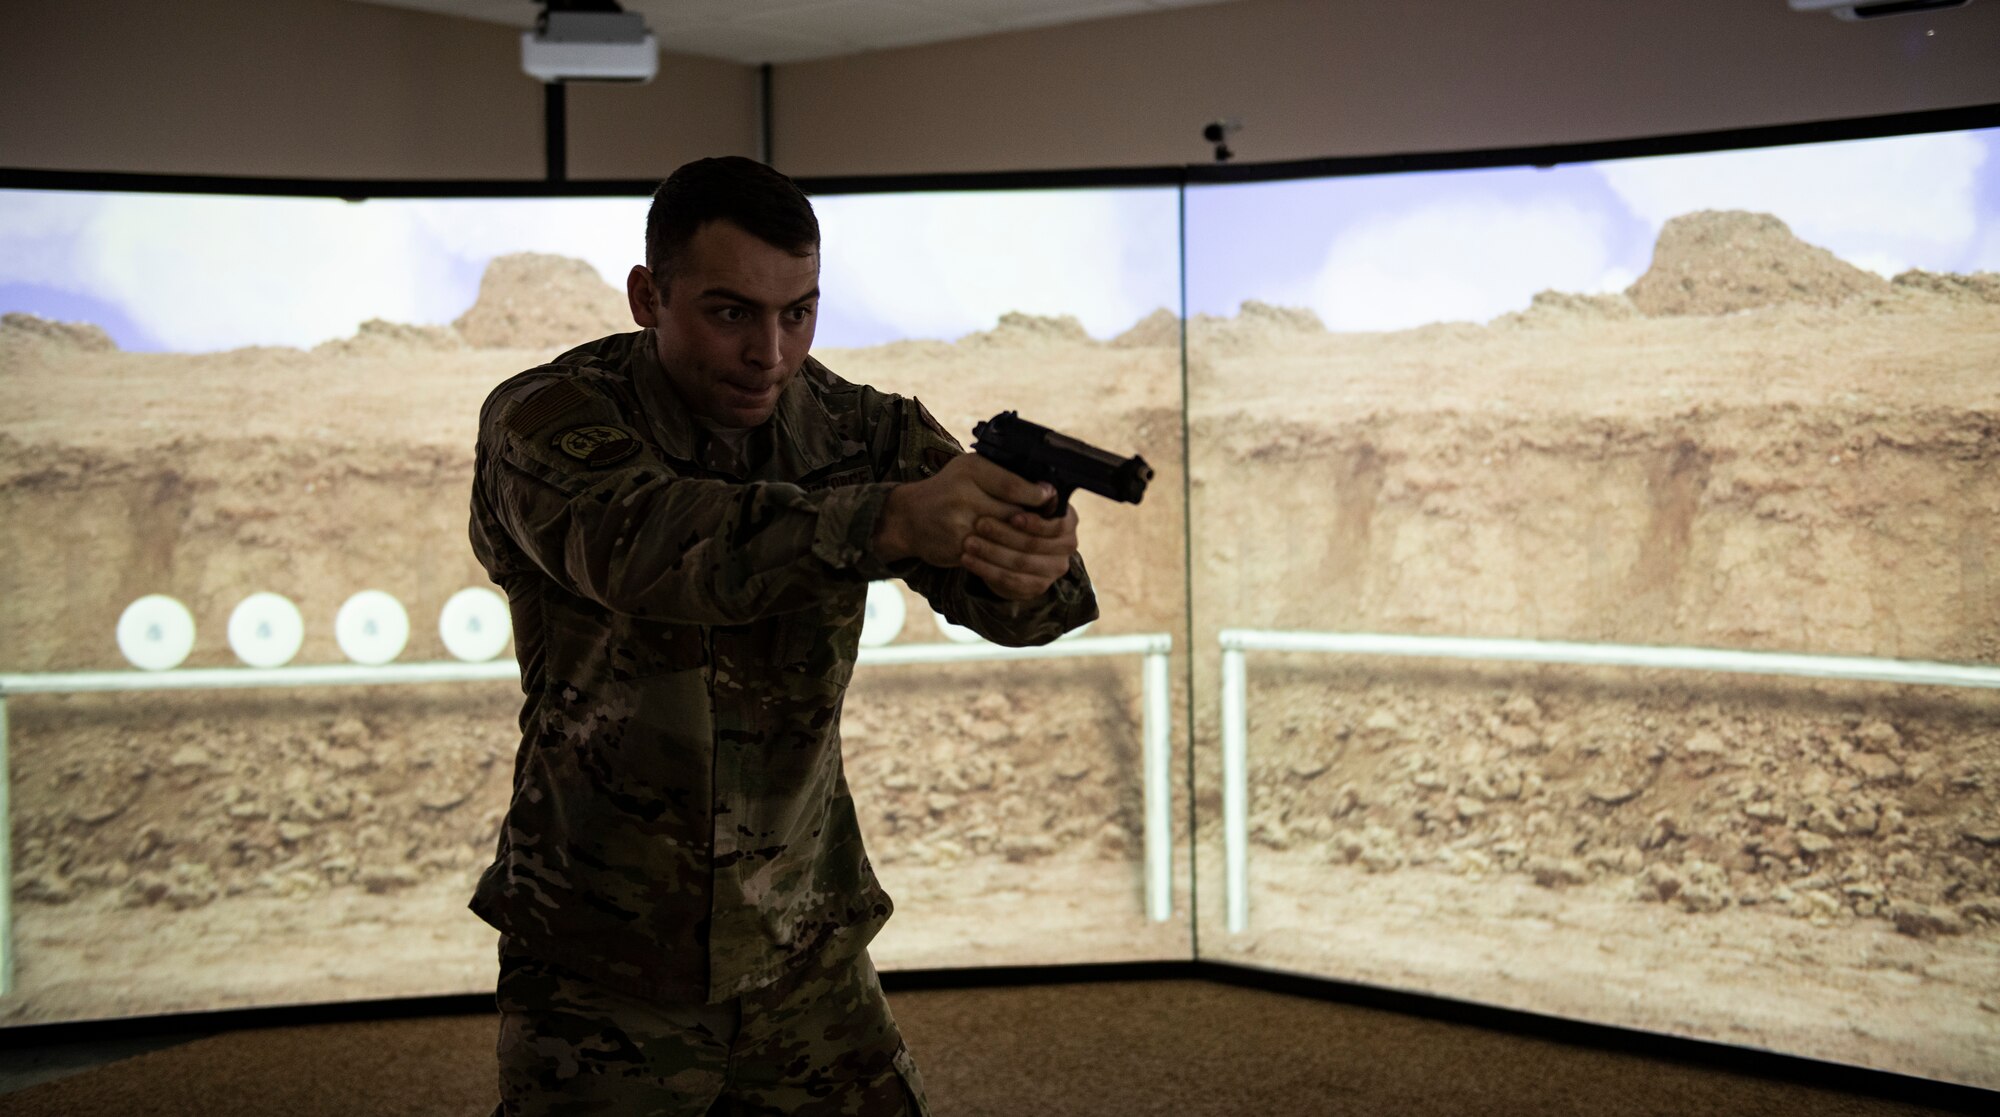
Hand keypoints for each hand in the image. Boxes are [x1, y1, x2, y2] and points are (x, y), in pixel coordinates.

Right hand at [873, 455, 1076, 600]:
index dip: (1036, 495)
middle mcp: (962, 495)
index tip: (1051, 498)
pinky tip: (1016, 553)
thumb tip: (1045, 489)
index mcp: (970, 470)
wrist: (909, 517)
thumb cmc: (948, 490)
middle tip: (1053, 525)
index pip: (1012, 484)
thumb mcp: (971, 470)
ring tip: (1038, 540)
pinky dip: (1006, 555)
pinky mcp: (957, 547)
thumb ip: (1003, 476)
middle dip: (1034, 521)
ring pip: (1006, 537)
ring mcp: (958, 523)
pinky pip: (992, 554)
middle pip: (1014, 513)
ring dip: (1024, 541)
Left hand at [961, 502, 1080, 600]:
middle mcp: (1066, 547)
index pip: (1057, 526)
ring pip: (1020, 564)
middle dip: (1004, 535)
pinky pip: (1010, 581)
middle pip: (1034, 545)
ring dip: (991, 553)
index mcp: (1068, 521)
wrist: (1008, 538)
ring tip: (968, 543)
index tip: (1012, 517)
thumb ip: (1027, 492)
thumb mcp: (1021, 496)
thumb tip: (1041, 488)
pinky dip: (986, 570)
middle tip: (979, 524)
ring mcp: (1052, 570)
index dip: (1035, 523)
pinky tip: (968, 560)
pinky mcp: (1036, 586)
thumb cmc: (1014, 509)